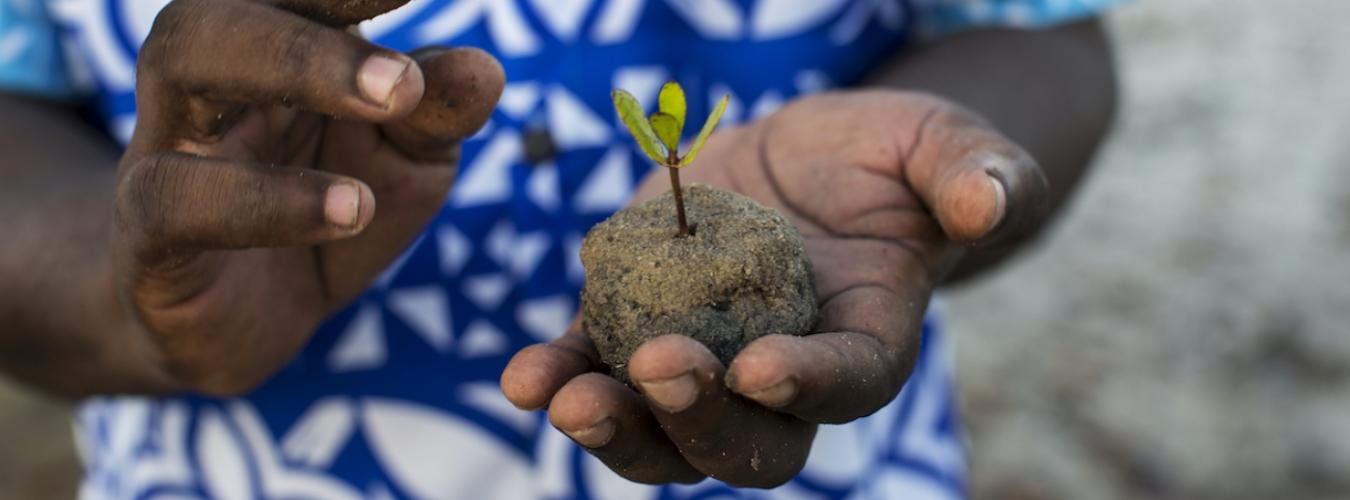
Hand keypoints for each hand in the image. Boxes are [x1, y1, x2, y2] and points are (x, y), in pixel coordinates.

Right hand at [111, 0, 503, 395]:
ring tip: (391, 107)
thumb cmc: (331, 209)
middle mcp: (210, 74)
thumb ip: (438, 117)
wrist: (249, 320)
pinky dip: (266, 201)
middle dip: (317, 31)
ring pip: (180, 61)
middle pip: (223, 5)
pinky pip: (176, 198)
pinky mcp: (147, 234)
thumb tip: (483, 69)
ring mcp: (167, 144)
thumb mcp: (407, 164)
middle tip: (405, 76)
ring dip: (292, 69)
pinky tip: (350, 209)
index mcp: (276, 40)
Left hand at [502, 91, 1046, 486]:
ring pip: (662, 430)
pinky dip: (563, 376)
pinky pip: (600, 367)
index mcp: (867, 344)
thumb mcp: (945, 148)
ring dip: (614, 425)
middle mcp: (784, 376)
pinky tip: (527, 377)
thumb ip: (978, 175)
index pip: (846, 387)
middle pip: (746, 441)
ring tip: (564, 397)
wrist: (812, 160)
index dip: (806, 386)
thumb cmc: (894, 160)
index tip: (757, 366)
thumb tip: (986, 200)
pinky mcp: (642, 322)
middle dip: (697, 422)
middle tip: (656, 369)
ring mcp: (707, 359)